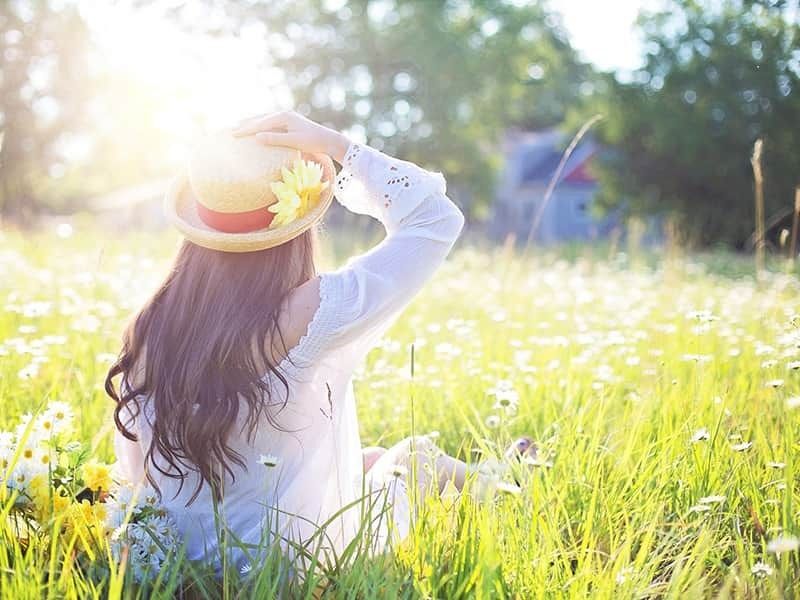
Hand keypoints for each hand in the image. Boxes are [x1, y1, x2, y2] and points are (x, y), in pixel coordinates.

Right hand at [231, 110, 350, 163]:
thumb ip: (275, 139)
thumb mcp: (293, 141)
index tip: (233, 134)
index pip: (260, 123)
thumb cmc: (312, 141)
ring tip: (239, 127)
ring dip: (251, 123)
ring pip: (264, 119)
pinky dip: (260, 125)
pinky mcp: (289, 122)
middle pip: (260, 118)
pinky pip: (270, 122)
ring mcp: (286, 117)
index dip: (246, 129)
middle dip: (245, 124)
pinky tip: (256, 129)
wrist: (328, 139)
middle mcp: (283, 114)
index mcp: (283, 117)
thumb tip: (257, 137)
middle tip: (231, 131)